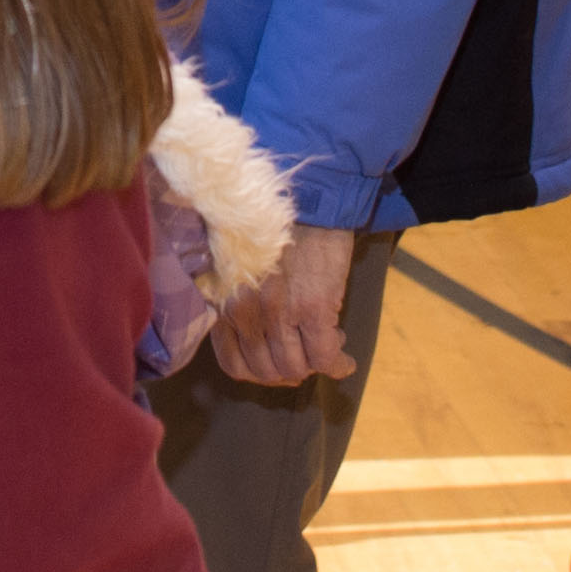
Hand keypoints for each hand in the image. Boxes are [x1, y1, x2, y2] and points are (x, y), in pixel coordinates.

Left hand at [207, 225, 361, 389]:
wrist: (311, 199)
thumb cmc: (277, 228)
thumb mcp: (242, 267)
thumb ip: (239, 301)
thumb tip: (254, 337)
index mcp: (226, 301)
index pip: (234, 365)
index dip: (260, 372)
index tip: (277, 363)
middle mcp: (246, 312)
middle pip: (266, 372)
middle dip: (289, 373)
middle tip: (306, 358)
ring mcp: (279, 313)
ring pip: (295, 369)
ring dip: (312, 367)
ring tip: (325, 348)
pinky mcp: (314, 308)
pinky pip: (325, 357)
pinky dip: (338, 365)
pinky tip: (344, 360)